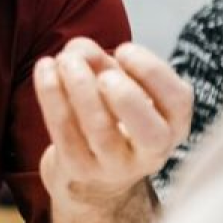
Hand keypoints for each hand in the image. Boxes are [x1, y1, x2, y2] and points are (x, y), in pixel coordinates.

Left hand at [34, 38, 191, 205]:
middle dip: (126, 96)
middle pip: (151, 133)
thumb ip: (102, 60)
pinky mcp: (78, 168)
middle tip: (103, 74)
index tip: (124, 50)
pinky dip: (52, 96)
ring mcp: (114, 166)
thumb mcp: (116, 83)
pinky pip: (64, 132)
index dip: (152, 72)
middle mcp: (151, 152)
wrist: (89, 173)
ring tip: (66, 60)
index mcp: (172, 124)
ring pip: (100, 131)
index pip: (178, 101)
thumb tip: (80, 51)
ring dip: (80, 88)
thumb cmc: (108, 113)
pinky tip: (45, 68)